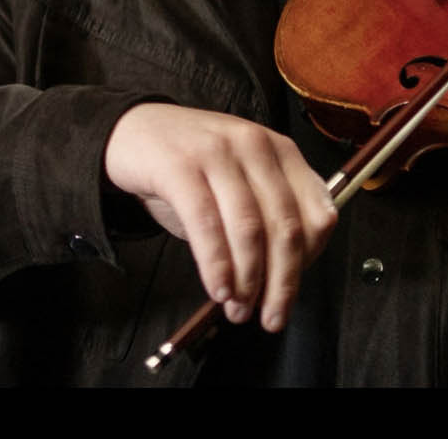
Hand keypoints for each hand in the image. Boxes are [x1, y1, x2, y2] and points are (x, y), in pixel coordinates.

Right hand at [103, 103, 336, 331]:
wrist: (130, 131)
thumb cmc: (189, 165)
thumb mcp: (239, 181)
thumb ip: (266, 215)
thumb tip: (282, 280)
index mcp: (281, 151)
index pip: (317, 213)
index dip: (310, 262)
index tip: (291, 292)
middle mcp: (255, 146)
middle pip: (285, 226)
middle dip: (281, 282)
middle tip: (270, 317)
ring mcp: (217, 152)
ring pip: (248, 228)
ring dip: (247, 280)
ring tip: (238, 309)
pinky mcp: (179, 165)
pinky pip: (205, 223)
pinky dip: (215, 264)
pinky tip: (217, 288)